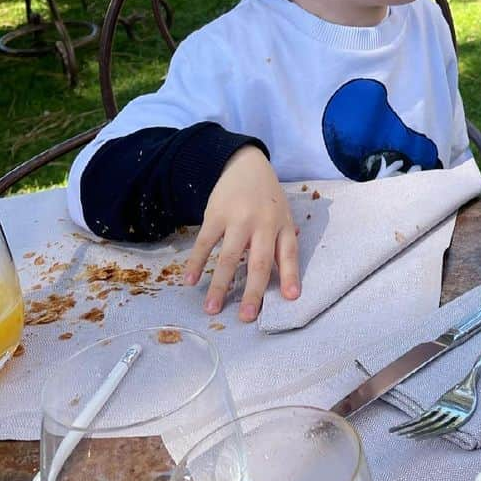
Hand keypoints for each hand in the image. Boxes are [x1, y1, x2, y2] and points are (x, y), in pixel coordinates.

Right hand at [183, 145, 300, 322]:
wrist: (246, 164)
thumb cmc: (267, 198)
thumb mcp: (282, 215)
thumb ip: (282, 243)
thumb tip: (287, 279)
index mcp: (282, 225)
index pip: (288, 253)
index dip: (291, 275)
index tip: (291, 298)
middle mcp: (262, 223)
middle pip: (259, 261)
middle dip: (252, 291)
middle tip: (245, 316)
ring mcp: (238, 218)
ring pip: (229, 257)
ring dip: (219, 285)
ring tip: (211, 309)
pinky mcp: (215, 214)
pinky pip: (205, 242)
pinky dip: (196, 262)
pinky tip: (189, 281)